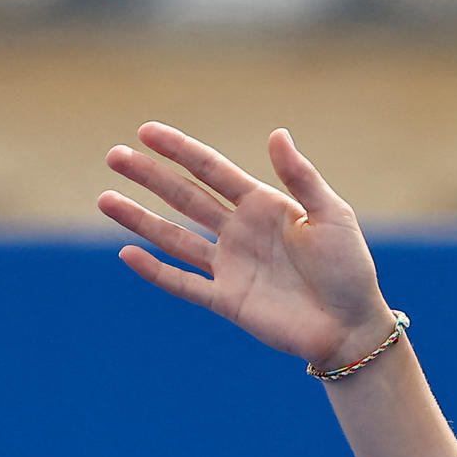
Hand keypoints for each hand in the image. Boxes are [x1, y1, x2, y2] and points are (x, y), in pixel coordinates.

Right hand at [100, 124, 392, 367]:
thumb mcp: (333, 216)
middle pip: (185, 197)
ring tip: (104, 198)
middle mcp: (240, 232)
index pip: (213, 170)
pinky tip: (128, 254)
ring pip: (175, 237)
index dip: (180, 150)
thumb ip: (301, 178)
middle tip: (114, 156)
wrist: (352, 326)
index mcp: (264, 206)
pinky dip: (156, 271)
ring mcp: (230, 266)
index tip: (146, 131)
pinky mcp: (227, 300)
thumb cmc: (350, 268)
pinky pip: (184, 283)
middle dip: (150, 176)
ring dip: (140, 219)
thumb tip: (276, 133)